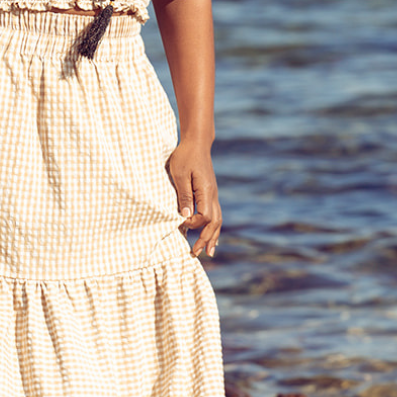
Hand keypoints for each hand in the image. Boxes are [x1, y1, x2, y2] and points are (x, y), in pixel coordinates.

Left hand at [167, 140, 221, 257]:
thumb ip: (183, 195)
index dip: (192, 224)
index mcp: (206, 191)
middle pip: (214, 223)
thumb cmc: (185, 156)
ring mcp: (213, 194)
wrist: (196, 143)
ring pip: (218, 220)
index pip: (204, 216)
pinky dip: (213, 227)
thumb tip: (184, 217)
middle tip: (195, 254)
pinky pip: (215, 214)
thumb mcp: (179, 174)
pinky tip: (209, 235)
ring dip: (212, 237)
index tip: (179, 224)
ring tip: (208, 252)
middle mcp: (213, 195)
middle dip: (205, 240)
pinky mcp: (210, 192)